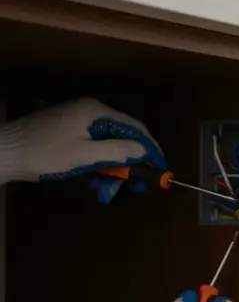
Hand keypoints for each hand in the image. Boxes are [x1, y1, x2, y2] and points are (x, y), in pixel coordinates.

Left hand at [0, 97, 164, 201]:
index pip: (135, 127)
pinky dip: (95, 163)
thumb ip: (117, 151)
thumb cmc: (44, 154)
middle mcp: (89, 111)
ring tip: (106, 190)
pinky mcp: (66, 131)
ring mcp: (76, 120)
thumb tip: (144, 151)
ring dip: (110, 168)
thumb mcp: (83, 155)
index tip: (161, 168)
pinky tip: (92, 180)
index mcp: (96, 112)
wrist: (3, 152)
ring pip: (106, 144)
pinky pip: (91, 146)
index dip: (151, 148)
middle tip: (134, 186)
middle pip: (121, 137)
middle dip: (128, 163)